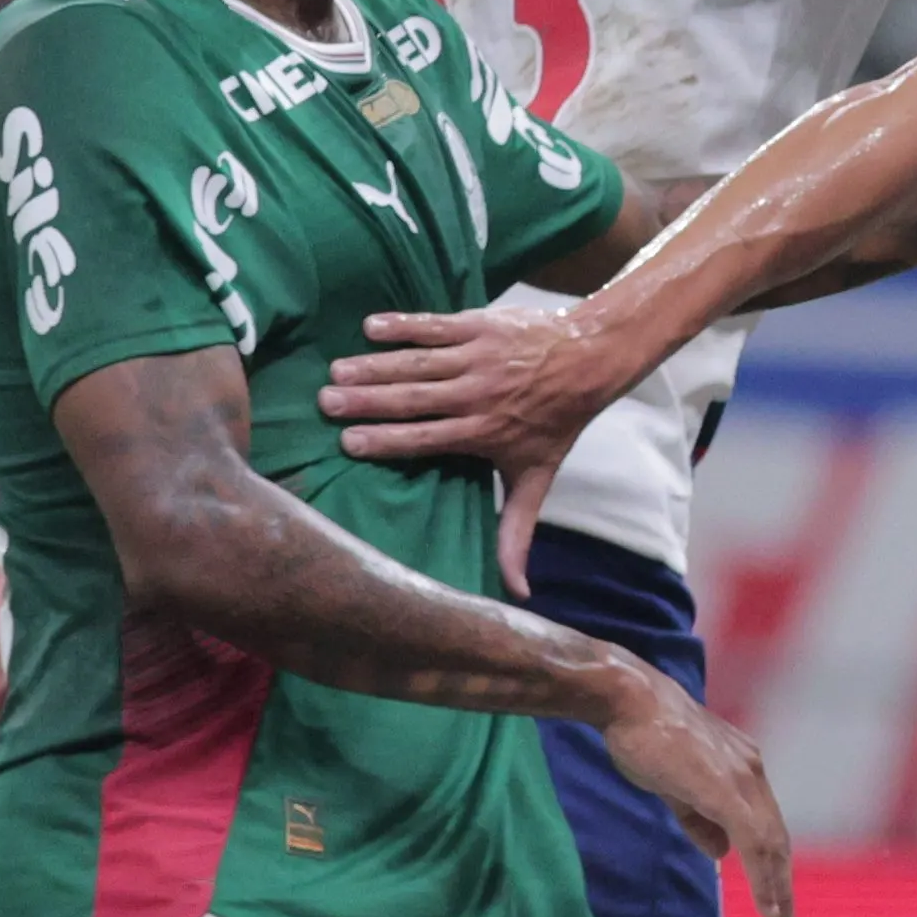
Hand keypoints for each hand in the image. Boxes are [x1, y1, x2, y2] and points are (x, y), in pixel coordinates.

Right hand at [328, 298, 620, 590]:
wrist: (590, 359)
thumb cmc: (556, 423)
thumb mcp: (536, 479)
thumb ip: (516, 533)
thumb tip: (517, 592)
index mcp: (484, 432)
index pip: (427, 439)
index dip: (388, 440)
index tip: (348, 442)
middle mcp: (478, 394)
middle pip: (415, 399)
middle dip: (369, 400)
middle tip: (326, 403)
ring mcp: (477, 357)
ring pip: (419, 363)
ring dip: (376, 365)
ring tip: (336, 371)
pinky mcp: (478, 324)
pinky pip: (434, 325)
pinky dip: (403, 324)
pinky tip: (370, 326)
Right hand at [593, 660, 796, 916]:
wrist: (630, 702)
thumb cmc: (644, 736)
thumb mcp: (677, 786)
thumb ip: (699, 819)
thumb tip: (720, 853)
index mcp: (743, 769)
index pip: (766, 826)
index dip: (773, 865)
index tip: (776, 901)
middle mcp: (752, 772)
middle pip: (777, 839)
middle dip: (782, 886)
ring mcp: (743, 778)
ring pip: (771, 844)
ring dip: (777, 888)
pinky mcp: (726, 790)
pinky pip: (754, 841)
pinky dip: (764, 875)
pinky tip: (767, 903)